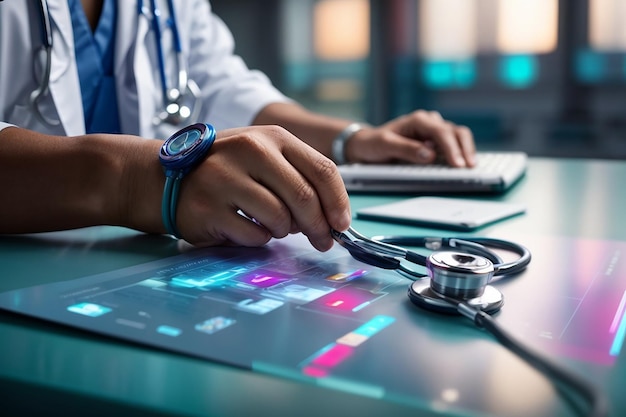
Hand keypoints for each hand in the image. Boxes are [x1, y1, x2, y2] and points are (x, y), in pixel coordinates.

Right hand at [173, 125, 351, 250]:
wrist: (164, 178)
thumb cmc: (226, 172)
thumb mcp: (264, 159)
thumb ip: (298, 179)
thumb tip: (334, 219)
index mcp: (272, 137)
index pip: (322, 169)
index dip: (338, 202)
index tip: (342, 224)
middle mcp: (250, 150)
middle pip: (304, 197)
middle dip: (319, 227)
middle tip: (323, 242)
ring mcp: (226, 177)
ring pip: (280, 219)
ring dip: (283, 231)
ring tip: (271, 225)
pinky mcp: (209, 207)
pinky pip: (254, 235)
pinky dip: (258, 239)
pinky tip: (245, 228)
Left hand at [345, 110, 475, 166]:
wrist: (367, 144)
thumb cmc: (374, 143)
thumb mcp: (385, 146)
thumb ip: (407, 149)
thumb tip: (430, 155)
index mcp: (418, 120)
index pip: (441, 132)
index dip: (451, 148)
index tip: (458, 164)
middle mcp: (430, 122)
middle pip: (455, 132)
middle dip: (465, 149)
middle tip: (469, 167)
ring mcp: (434, 132)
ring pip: (458, 137)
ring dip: (466, 151)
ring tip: (471, 167)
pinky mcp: (436, 142)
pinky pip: (453, 146)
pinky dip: (461, 154)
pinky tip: (465, 166)